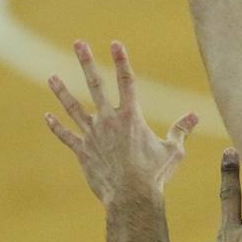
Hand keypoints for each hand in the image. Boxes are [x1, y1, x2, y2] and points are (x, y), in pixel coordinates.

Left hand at [45, 41, 196, 205]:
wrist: (131, 197)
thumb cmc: (154, 175)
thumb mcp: (173, 150)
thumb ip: (180, 130)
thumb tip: (194, 116)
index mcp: (131, 117)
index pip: (127, 81)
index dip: (121, 60)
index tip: (115, 43)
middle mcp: (109, 121)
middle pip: (95, 85)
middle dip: (87, 62)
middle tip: (78, 43)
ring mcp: (93, 135)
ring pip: (74, 108)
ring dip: (62, 91)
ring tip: (51, 77)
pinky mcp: (82, 152)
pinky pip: (67, 137)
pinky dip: (57, 127)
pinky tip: (47, 117)